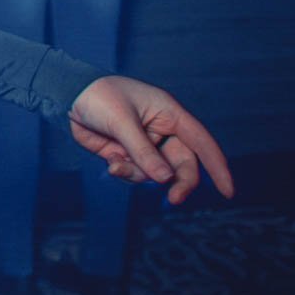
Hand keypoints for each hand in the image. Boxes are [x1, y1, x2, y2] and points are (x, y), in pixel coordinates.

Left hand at [67, 75, 235, 205]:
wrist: (67, 96)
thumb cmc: (98, 97)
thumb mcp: (121, 122)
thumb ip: (143, 151)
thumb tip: (164, 179)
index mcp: (169, 114)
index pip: (201, 142)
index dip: (217, 166)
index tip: (228, 191)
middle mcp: (161, 130)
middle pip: (182, 164)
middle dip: (178, 182)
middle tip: (173, 199)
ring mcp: (144, 144)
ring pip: (156, 173)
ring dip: (140, 174)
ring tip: (117, 164)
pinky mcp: (126, 154)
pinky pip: (136, 173)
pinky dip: (126, 172)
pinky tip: (111, 164)